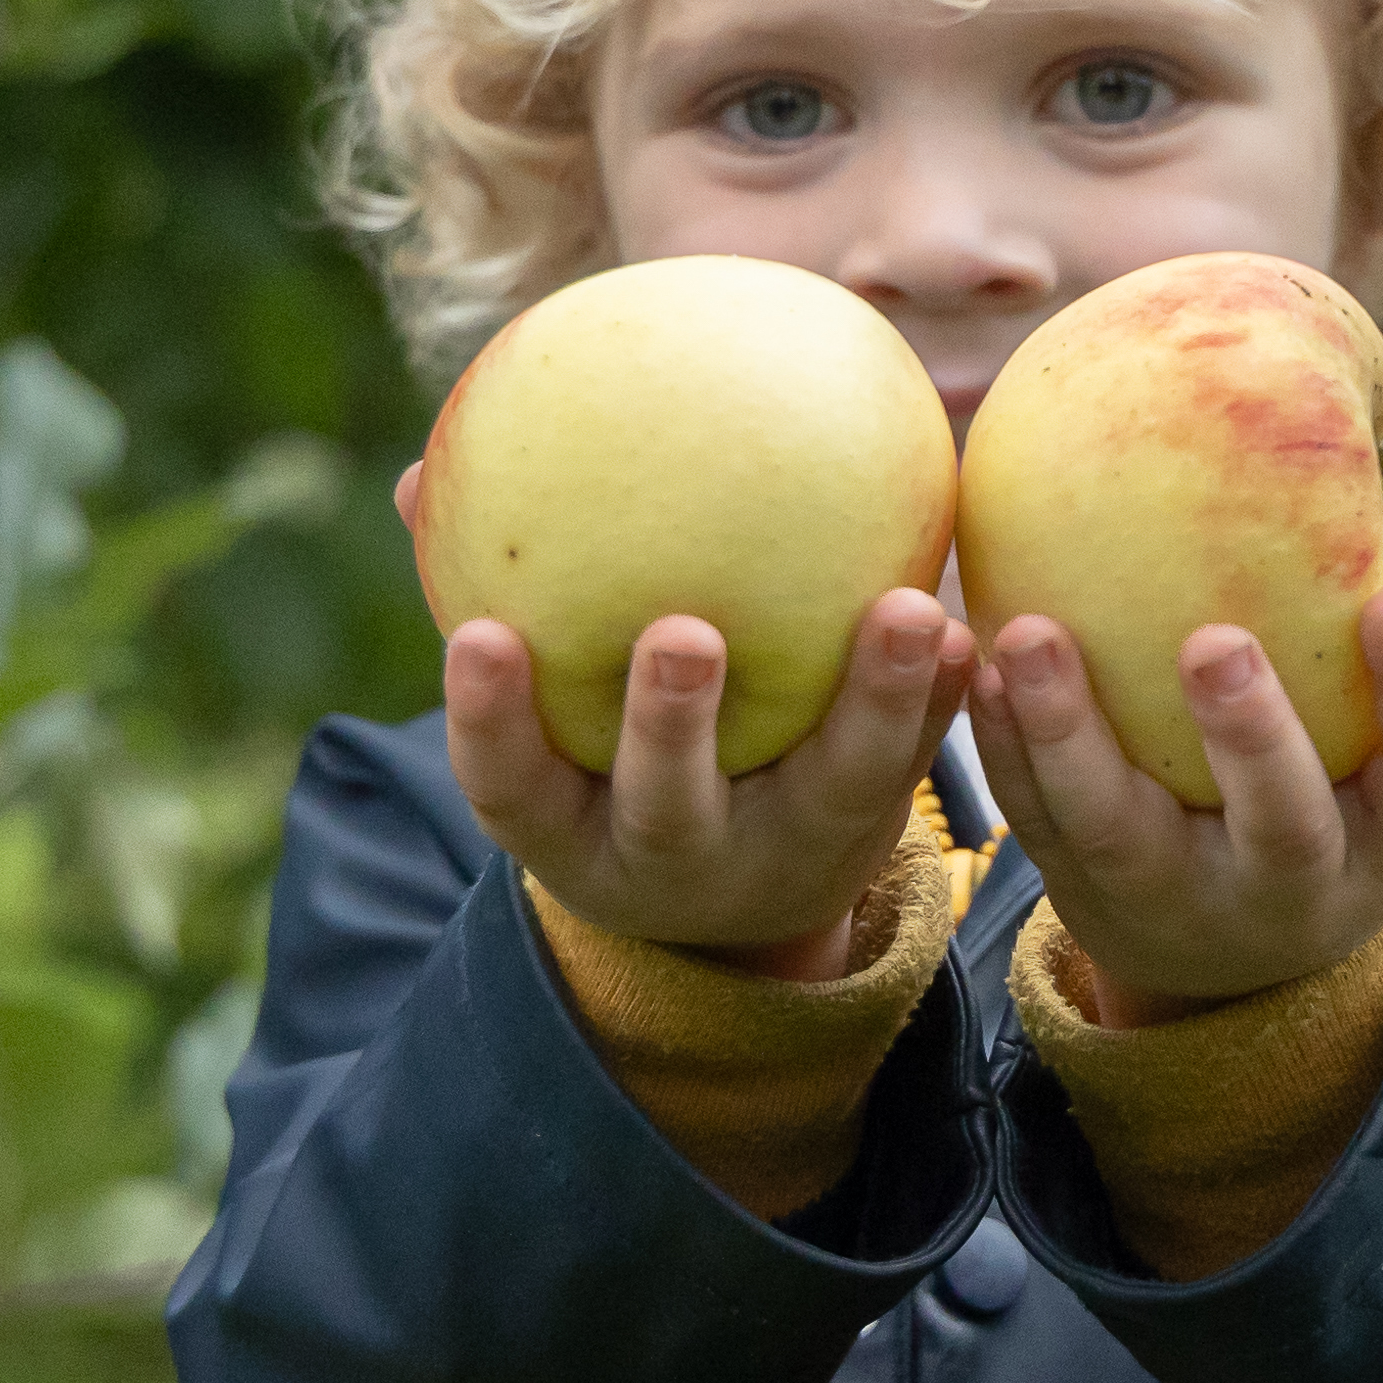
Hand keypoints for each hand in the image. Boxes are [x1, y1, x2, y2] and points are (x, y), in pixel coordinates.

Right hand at [402, 466, 972, 980]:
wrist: (736, 904)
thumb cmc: (607, 760)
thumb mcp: (544, 724)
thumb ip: (496, 605)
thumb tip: (413, 478)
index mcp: (575, 832)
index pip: (513, 787)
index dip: (490, 724)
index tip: (479, 639)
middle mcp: (675, 858)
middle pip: (666, 808)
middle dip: (670, 730)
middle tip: (685, 634)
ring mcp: (782, 856)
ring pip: (830, 791)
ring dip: (872, 704)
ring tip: (906, 612)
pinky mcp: (870, 832)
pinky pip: (914, 766)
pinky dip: (941, 703)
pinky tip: (970, 631)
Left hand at [965, 570, 1382, 1024]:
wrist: (1226, 956)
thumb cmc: (1338, 802)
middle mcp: (1291, 885)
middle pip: (1280, 823)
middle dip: (1251, 737)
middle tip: (1213, 641)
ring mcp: (1180, 896)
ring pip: (1122, 828)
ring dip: (1070, 733)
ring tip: (1032, 632)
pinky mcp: (1085, 886)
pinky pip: (1037, 816)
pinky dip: (1003, 745)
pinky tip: (980, 665)